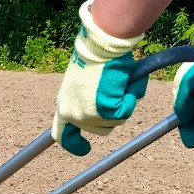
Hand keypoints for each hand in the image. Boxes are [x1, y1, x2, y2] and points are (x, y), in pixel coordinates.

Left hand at [53, 0, 148, 156]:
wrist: (101, 44)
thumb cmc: (96, 55)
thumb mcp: (84, 82)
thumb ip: (89, 98)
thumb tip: (113, 108)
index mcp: (64, 105)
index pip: (62, 135)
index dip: (73, 144)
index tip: (84, 149)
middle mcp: (72, 115)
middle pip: (100, 129)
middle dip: (113, 115)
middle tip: (118, 92)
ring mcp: (87, 116)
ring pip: (114, 122)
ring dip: (122, 104)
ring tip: (117, 81)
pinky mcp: (104, 112)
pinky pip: (125, 112)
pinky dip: (130, 98)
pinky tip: (124, 82)